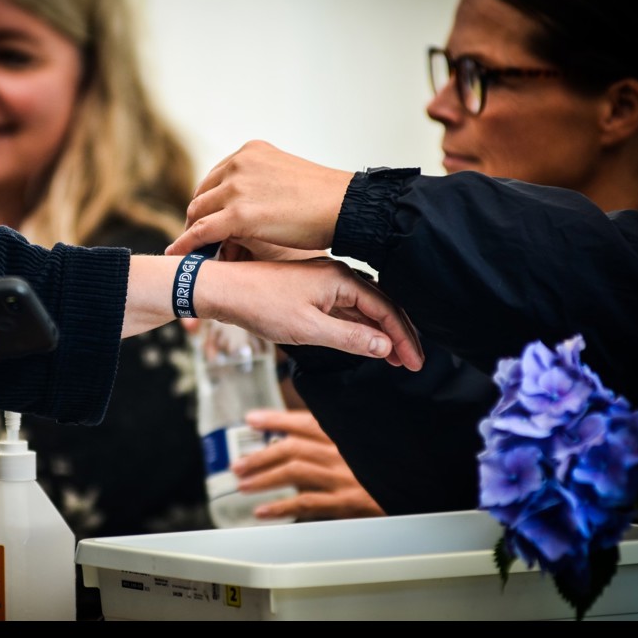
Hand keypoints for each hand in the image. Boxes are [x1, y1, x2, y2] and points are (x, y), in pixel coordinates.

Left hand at [125, 255, 422, 369]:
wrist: (222, 289)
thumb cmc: (259, 304)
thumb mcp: (308, 329)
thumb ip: (350, 338)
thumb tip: (385, 347)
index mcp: (341, 278)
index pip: (386, 309)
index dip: (404, 338)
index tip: (415, 363)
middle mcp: (336, 274)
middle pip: (380, 305)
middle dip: (398, 335)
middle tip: (412, 363)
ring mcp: (322, 280)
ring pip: (362, 307)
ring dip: (379, 332)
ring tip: (394, 357)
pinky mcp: (309, 289)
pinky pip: (344, 307)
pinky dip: (358, 326)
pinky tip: (363, 341)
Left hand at [165, 140, 352, 256]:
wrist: (346, 208)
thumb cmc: (326, 200)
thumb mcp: (286, 178)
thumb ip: (262, 186)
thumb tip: (251, 208)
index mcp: (251, 152)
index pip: (216, 179)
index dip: (210, 203)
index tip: (207, 220)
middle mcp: (239, 164)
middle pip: (203, 196)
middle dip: (199, 220)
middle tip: (198, 242)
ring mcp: (237, 187)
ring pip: (199, 214)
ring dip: (193, 235)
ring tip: (191, 254)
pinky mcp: (238, 214)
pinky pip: (201, 232)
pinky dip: (186, 245)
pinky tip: (178, 256)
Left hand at [231, 408, 384, 520]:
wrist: (415, 484)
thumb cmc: (388, 461)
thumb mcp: (363, 441)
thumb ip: (334, 437)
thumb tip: (296, 439)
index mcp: (344, 431)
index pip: (302, 421)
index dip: (273, 420)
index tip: (251, 419)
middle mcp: (340, 451)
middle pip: (291, 448)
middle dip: (260, 456)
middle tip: (238, 465)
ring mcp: (342, 476)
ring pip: (293, 473)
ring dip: (264, 478)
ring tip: (243, 485)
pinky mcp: (346, 501)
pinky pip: (306, 503)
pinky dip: (281, 507)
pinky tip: (263, 511)